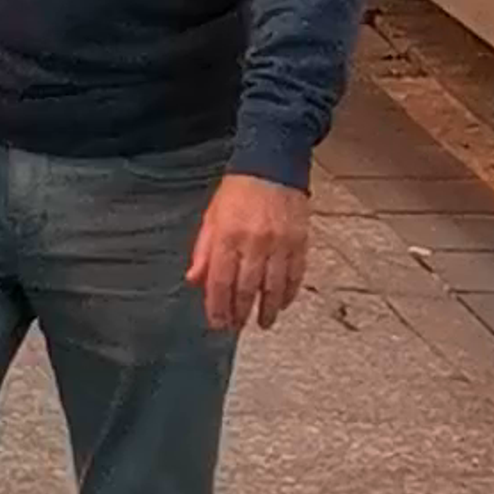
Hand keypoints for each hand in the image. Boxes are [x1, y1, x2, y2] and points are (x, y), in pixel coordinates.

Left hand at [189, 172, 310, 331]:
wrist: (273, 166)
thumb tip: (194, 280)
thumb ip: (203, 250)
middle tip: (237, 327)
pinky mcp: (299, 242)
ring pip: (273, 287)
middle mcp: (254, 242)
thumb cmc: (239, 191)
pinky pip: (295, 275)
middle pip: (246, 288)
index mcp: (228, 235)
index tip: (217, 322)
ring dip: (266, 309)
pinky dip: (288, 293)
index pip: (221, 280)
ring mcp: (279, 244)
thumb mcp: (212, 216)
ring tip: (262, 322)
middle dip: (241, 313)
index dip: (218, 306)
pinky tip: (282, 304)